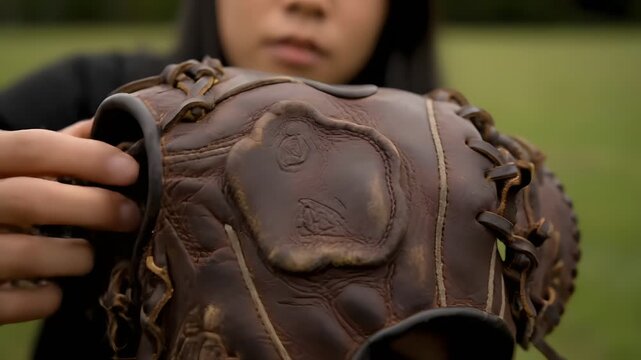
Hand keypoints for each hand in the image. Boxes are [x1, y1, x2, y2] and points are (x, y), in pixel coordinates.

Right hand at [0, 120, 139, 323]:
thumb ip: (48, 148)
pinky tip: (57, 289)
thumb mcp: (7, 166)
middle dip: (93, 207)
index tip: (130, 170)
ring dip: (76, 255)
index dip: (85, 157)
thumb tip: (101, 125)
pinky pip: (15, 303)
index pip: (29, 147)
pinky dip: (47, 298)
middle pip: (30, 200)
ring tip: (89, 256)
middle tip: (131, 215)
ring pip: (26, 253)